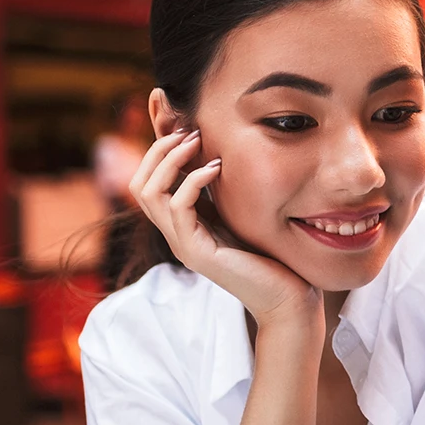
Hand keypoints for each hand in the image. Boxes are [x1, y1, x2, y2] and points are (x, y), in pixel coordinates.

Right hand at [130, 129, 321, 328]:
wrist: (285, 297)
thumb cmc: (270, 255)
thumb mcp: (239, 212)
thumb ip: (221, 191)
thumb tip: (216, 152)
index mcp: (181, 223)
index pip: (147, 181)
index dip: (158, 151)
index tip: (184, 127)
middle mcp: (174, 234)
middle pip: (139, 184)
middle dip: (158, 151)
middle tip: (188, 131)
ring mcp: (182, 244)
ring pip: (149, 193)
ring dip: (171, 161)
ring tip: (197, 142)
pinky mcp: (197, 253)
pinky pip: (178, 209)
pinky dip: (193, 182)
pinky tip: (216, 167)